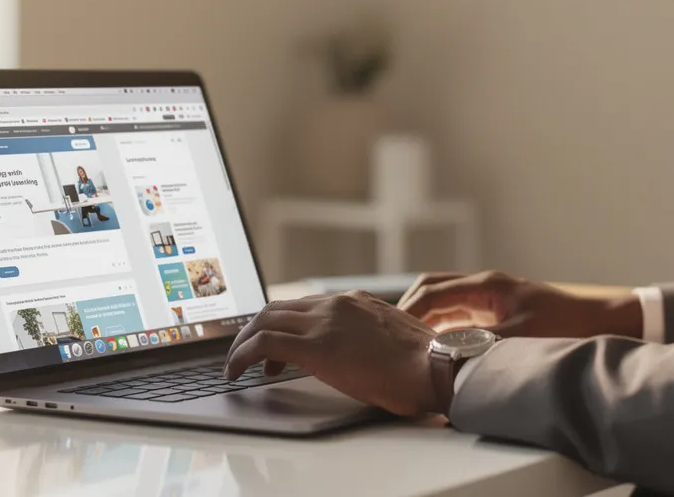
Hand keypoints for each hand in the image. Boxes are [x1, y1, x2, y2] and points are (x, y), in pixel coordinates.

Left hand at [223, 291, 441, 416]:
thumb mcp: (391, 341)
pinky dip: (242, 355)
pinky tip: (237, 372)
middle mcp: (337, 305)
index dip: (281, 324)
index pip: (303, 306)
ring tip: (237, 366)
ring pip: (264, 321)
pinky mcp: (315, 346)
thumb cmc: (424, 365)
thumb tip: (359, 356)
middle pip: (277, 309)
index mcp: (355, 302)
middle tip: (248, 356)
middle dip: (255, 332)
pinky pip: (264, 343)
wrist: (436, 367)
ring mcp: (325, 322)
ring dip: (244, 343)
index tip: (274, 348)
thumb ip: (369, 338)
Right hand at [398, 270, 642, 339]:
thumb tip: (446, 358)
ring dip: (425, 320)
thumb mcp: (520, 338)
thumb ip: (481, 345)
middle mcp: (484, 285)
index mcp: (486, 284)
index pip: (433, 291)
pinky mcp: (497, 311)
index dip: (409, 311)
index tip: (391, 333)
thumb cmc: (566, 325)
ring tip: (405, 346)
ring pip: (444, 303)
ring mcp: (490, 297)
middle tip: (390, 338)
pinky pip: (459, 315)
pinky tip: (434, 350)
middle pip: (432, 290)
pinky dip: (442, 328)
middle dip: (409, 311)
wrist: (600, 320)